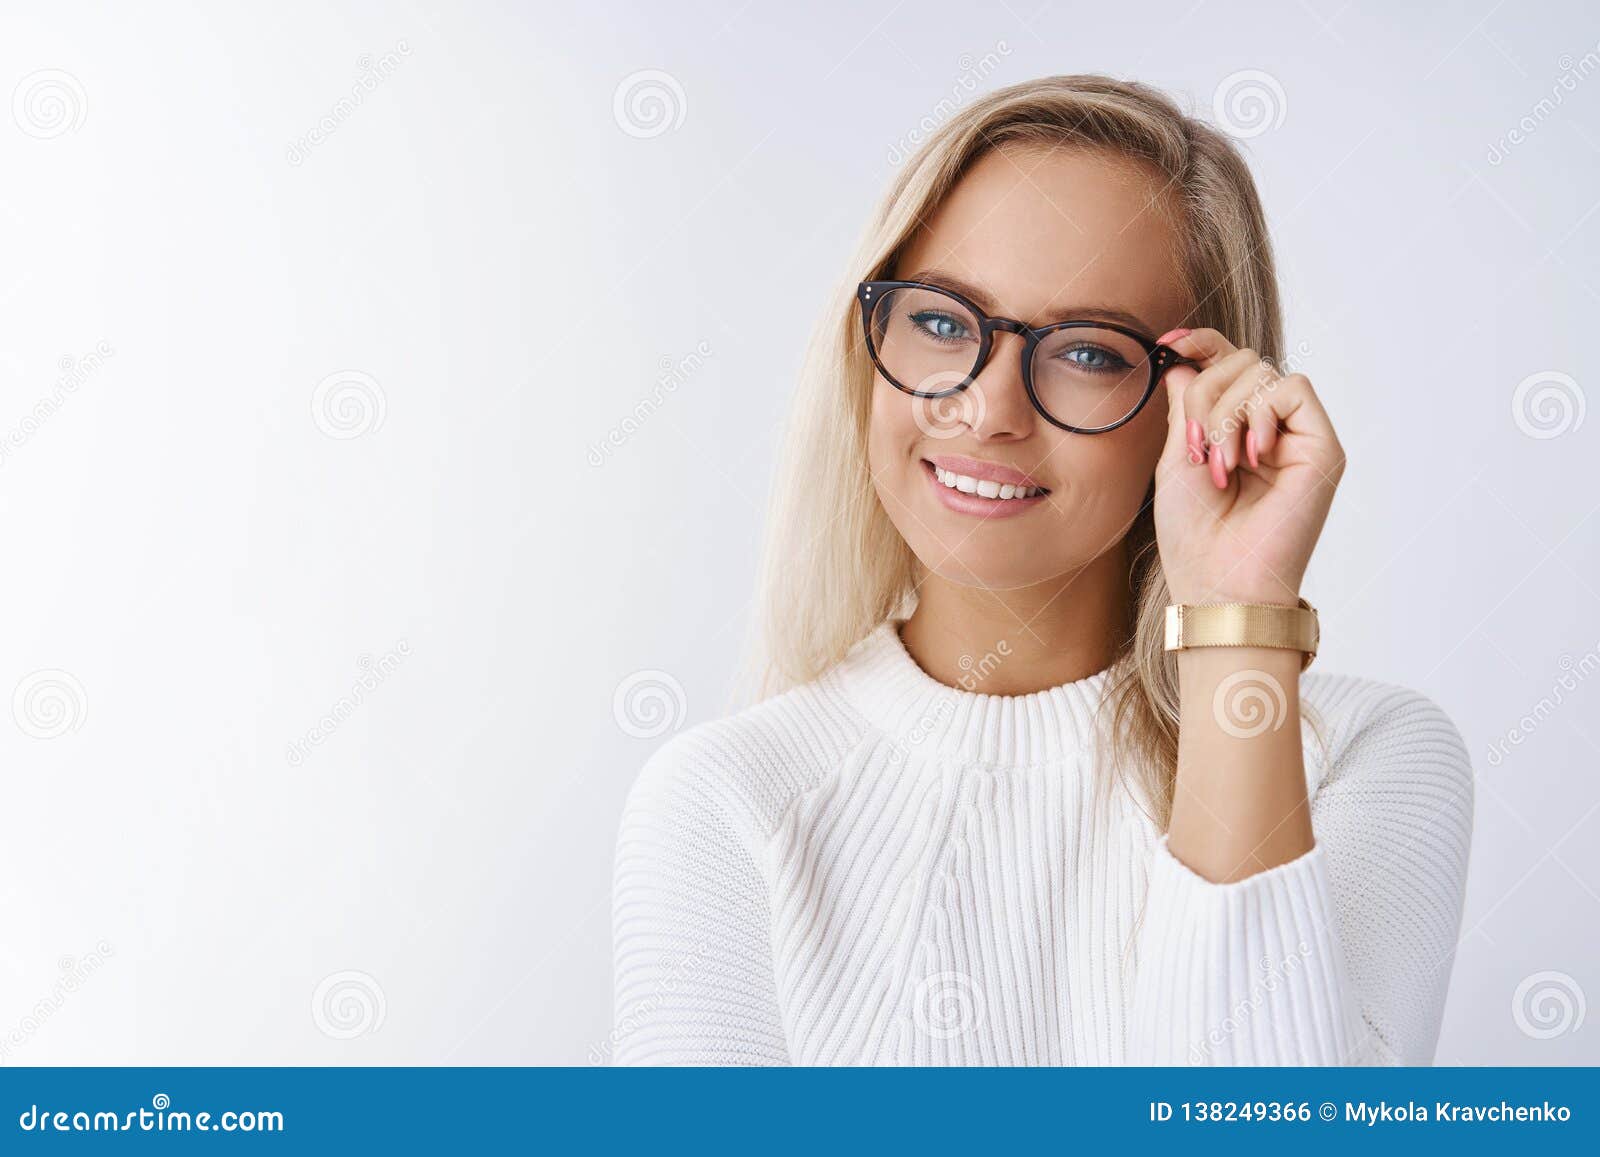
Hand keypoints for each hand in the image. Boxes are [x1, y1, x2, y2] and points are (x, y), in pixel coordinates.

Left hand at [1153, 328, 1344, 606]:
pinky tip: (1250, 456)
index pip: (1226, 363)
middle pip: (1240, 361)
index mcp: (1234, 428)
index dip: (1201, 344)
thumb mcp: (1177, 458)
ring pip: (1261, 371)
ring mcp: (1297, 435)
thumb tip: (1184, 361)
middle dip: (1205, 395)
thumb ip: (1186, 406)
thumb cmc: (1195, 534)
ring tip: (1220, 466)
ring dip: (1225, 414)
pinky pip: (1292, 388)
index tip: (1167, 344)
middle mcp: (1269, 427)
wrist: (1219, 580)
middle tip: (1195, 450)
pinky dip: (1259, 414)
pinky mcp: (1322, 446)